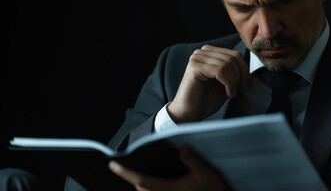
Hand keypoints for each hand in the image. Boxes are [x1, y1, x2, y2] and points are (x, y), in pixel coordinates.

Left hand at [109, 146, 228, 190]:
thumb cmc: (212, 188)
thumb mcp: (205, 172)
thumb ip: (193, 160)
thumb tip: (183, 148)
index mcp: (170, 190)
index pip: (142, 181)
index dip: (126, 173)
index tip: (113, 164)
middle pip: (140, 190)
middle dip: (133, 179)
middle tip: (127, 166)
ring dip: (141, 186)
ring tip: (139, 175)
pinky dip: (148, 189)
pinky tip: (152, 183)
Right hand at [168, 45, 249, 122]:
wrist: (189, 114)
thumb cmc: (206, 100)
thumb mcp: (226, 84)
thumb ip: (235, 73)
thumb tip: (251, 72)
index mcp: (210, 53)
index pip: (235, 55)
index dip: (244, 71)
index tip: (244, 86)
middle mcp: (202, 52)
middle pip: (233, 58)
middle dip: (240, 76)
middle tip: (237, 91)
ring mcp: (197, 58)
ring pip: (228, 64)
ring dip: (234, 81)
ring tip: (230, 93)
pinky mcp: (195, 67)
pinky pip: (220, 70)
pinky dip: (228, 83)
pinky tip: (228, 93)